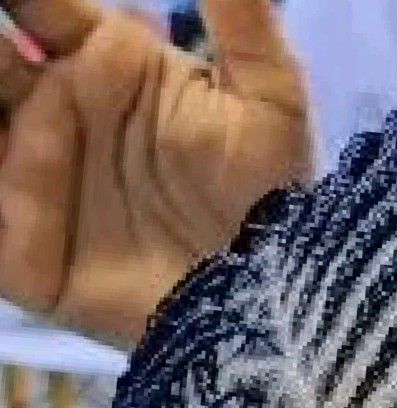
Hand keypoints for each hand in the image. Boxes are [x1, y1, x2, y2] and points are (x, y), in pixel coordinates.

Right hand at [0, 0, 314, 349]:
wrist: (275, 296)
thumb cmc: (275, 192)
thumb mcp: (271, 96)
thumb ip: (240, 13)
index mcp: (105, 63)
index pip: (32, 1)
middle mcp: (59, 114)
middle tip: (1, 58)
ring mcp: (37, 184)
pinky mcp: (25, 258)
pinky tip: (0, 164)